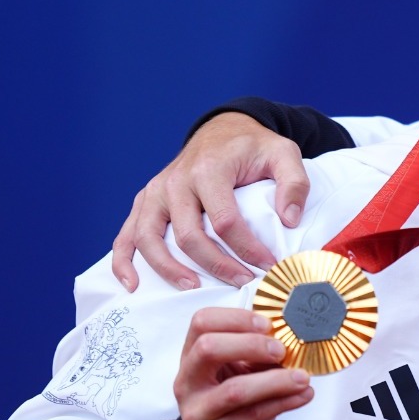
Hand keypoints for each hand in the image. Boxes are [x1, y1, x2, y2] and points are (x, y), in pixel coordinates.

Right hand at [111, 113, 311, 291]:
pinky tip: (134, 284)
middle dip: (217, 265)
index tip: (268, 265)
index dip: (247, 248)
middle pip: (189, 235)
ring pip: (150, 239)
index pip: (225, 221)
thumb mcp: (284, 153)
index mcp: (209, 170)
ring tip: (193, 289)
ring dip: (169, 269)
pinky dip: (124, 261)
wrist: (223, 130)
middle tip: (241, 283)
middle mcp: (176, 182)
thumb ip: (294, 184)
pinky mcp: (146, 202)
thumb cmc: (253, 146)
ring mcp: (156, 192)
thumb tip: (289, 220)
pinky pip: (127, 234)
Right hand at [174, 308, 313, 419]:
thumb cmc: (235, 409)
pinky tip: (303, 395)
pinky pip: (252, 416)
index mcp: (193, 358)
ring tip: (303, 378)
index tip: (268, 324)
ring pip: (235, 390)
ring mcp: (198, 412)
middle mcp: (189, 382)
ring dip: (276, 380)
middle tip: (282, 350)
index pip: (202, 323)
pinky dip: (284, 402)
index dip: (236, 318)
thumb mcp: (243, 375)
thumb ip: (258, 355)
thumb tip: (293, 335)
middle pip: (208, 348)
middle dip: (251, 344)